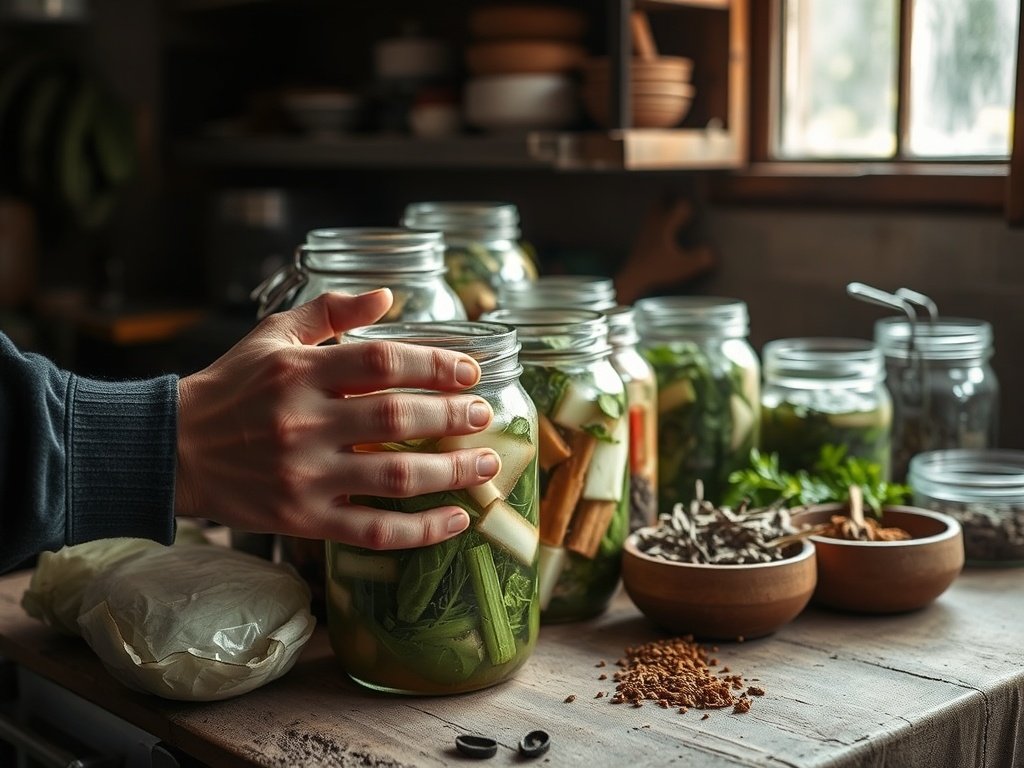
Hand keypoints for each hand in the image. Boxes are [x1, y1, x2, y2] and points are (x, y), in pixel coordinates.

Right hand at [175, 289, 497, 549]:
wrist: (173, 449)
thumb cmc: (230, 387)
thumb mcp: (272, 335)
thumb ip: (329, 311)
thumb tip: (387, 294)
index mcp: (300, 372)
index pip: (382, 362)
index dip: (435, 365)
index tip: (469, 372)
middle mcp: (304, 423)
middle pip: (397, 420)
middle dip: (452, 417)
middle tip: (485, 415)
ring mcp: (304, 476)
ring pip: (395, 479)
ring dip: (451, 473)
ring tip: (487, 464)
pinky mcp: (303, 519)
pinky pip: (373, 531)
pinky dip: (421, 530)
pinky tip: (456, 519)